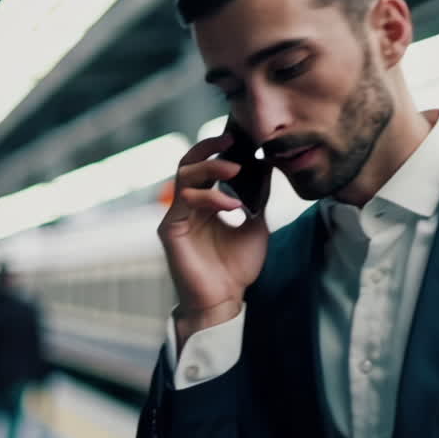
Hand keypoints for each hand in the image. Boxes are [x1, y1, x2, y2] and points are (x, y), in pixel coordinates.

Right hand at [158, 133, 270, 338]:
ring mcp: (177, 216)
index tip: (240, 137)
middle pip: (189, 163)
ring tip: (237, 169)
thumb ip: (258, 197)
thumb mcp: (256, 225)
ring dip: (211, 168)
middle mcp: (187, 206)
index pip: (205, 166)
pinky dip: (211, 198)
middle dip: (209, 148)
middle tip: (232, 139)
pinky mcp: (171, 229)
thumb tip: (267, 166)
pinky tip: (233, 206)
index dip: (218, 148)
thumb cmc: (237, 268)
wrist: (225, 301)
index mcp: (204, 204)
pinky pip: (186, 201)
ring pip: (185, 176)